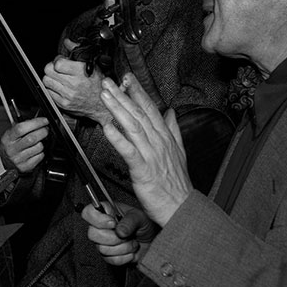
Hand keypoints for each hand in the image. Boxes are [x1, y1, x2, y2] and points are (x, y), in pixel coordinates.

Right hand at [0, 117, 48, 173]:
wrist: (4, 163)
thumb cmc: (9, 146)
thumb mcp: (10, 134)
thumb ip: (22, 127)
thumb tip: (37, 121)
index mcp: (7, 138)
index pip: (21, 128)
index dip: (35, 123)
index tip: (44, 120)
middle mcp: (12, 149)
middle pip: (32, 138)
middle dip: (43, 131)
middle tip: (45, 129)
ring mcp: (19, 159)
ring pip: (38, 147)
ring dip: (42, 142)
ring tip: (38, 142)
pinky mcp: (26, 166)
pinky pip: (40, 156)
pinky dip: (41, 152)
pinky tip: (36, 151)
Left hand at [43, 48, 110, 123]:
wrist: (102, 105)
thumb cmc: (98, 84)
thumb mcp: (91, 64)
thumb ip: (77, 51)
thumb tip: (67, 42)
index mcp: (81, 71)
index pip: (57, 63)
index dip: (58, 60)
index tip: (61, 61)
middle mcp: (74, 83)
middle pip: (48, 71)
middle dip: (52, 68)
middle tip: (58, 69)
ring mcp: (68, 95)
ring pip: (46, 81)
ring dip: (50, 78)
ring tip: (59, 79)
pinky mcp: (63, 104)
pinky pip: (48, 93)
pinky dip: (51, 89)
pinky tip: (60, 88)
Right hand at [82, 201, 158, 265]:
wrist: (153, 241)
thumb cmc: (146, 225)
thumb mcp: (140, 217)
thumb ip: (130, 221)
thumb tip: (119, 231)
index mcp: (106, 213)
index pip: (87, 213)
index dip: (98, 219)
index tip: (112, 223)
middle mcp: (101, 227)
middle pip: (92, 234)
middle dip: (113, 237)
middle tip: (126, 235)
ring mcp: (103, 243)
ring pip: (102, 249)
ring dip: (123, 248)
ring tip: (132, 242)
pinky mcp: (109, 256)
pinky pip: (111, 260)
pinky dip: (124, 257)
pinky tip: (131, 252)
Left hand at [99, 74, 193, 225]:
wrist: (182, 208)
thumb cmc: (176, 183)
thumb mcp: (179, 152)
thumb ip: (173, 130)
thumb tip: (170, 112)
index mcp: (165, 137)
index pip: (150, 109)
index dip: (138, 92)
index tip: (127, 78)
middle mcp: (159, 142)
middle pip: (139, 113)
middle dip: (122, 95)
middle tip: (108, 81)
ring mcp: (151, 155)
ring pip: (132, 127)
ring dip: (117, 109)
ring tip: (105, 96)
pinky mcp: (143, 169)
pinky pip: (129, 151)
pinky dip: (118, 138)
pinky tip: (107, 127)